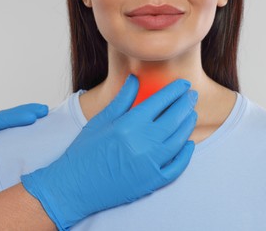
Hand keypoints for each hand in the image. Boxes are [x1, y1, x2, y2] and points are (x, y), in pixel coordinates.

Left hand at [0, 104, 47, 205]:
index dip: (13, 118)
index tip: (32, 117)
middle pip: (4, 119)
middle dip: (24, 111)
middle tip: (44, 110)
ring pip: (8, 126)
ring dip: (25, 118)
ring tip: (44, 115)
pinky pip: (11, 137)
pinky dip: (24, 131)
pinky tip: (36, 132)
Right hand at [21, 74, 197, 229]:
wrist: (74, 186)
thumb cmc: (84, 151)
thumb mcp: (101, 120)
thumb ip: (122, 99)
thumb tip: (135, 79)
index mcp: (129, 125)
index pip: (159, 101)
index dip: (175, 90)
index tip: (183, 83)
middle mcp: (143, 143)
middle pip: (174, 118)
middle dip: (186, 103)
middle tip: (192, 95)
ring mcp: (150, 164)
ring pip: (179, 140)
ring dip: (188, 125)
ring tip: (191, 114)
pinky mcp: (152, 182)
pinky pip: (177, 167)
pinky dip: (185, 155)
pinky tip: (187, 144)